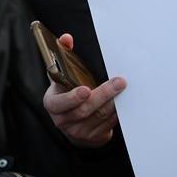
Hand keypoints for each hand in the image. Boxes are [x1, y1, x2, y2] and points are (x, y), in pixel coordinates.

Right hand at [42, 33, 125, 147]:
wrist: (71, 122)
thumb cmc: (67, 94)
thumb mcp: (61, 77)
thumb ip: (63, 56)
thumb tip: (66, 38)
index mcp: (53, 104)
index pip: (59, 103)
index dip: (72, 98)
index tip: (86, 90)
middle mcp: (63, 120)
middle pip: (85, 109)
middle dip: (104, 94)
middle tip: (118, 82)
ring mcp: (78, 131)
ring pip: (100, 116)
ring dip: (113, 102)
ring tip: (122, 89)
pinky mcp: (93, 138)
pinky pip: (108, 125)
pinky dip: (117, 113)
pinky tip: (122, 102)